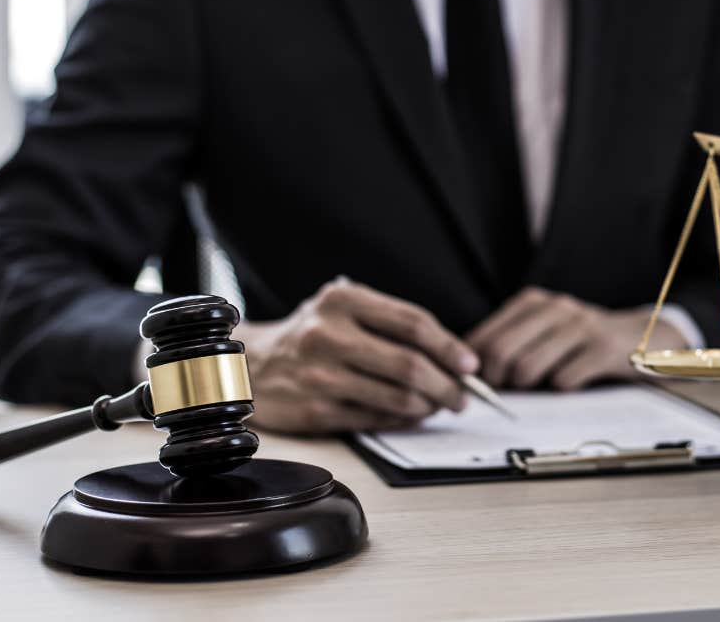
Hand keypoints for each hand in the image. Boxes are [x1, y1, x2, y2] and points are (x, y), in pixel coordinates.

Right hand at [235, 279, 477, 433]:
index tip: (470, 364)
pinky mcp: (316, 410)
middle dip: (447, 384)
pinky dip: (402, 419)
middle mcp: (329, 334)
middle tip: (461, 395)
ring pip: (397, 396)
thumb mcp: (342, 308)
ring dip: (428, 405)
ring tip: (438, 405)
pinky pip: (376, 418)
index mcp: (343, 299)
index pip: (412, 323)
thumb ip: (389, 323)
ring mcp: (321, 375)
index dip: (449, 346)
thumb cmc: (310, 335)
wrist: (250, 365)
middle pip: (410, 364)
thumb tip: (450, 357)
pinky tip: (410, 414)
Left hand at [467, 288, 688, 390]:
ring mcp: (580, 327)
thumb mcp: (545, 327)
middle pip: (502, 352)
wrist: (642, 334)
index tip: (478, 383)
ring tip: (537, 386)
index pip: (486, 336)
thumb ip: (511, 341)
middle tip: (503, 391)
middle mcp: (554, 308)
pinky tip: (569, 382)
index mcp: (533, 301)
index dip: (475, 366)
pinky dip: (560, 389)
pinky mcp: (602, 349)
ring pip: (528, 368)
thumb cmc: (582, 337)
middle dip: (496, 380)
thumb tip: (470, 369)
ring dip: (527, 386)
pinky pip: (564, 380)